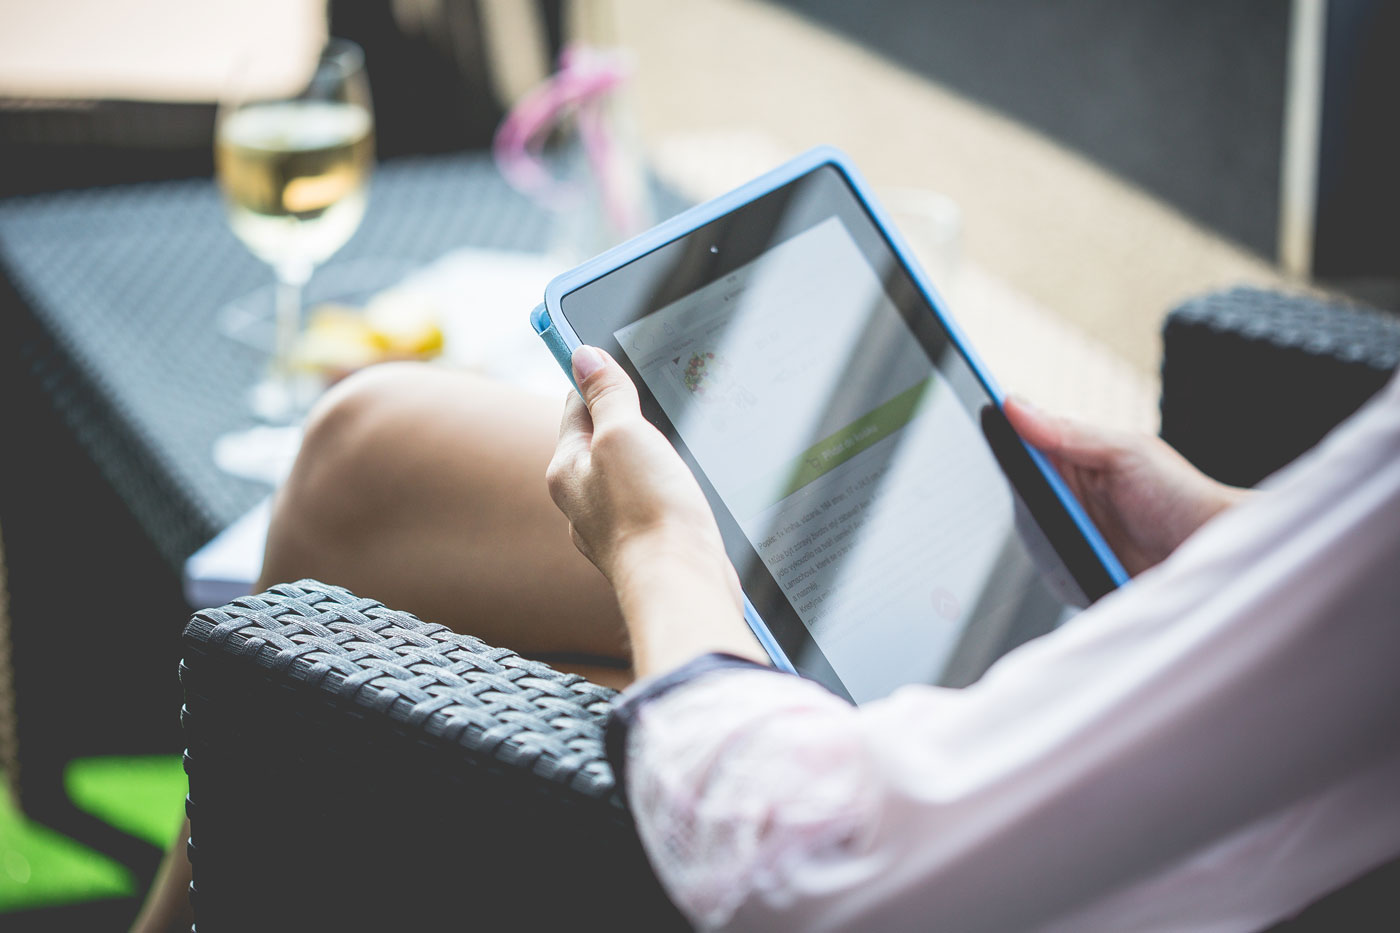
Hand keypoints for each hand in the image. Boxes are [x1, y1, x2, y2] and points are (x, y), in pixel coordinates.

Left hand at [547, 345, 729, 582]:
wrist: (681, 586)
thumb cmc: (647, 514)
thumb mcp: (623, 435)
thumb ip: (606, 395)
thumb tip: (584, 355)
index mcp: (567, 470)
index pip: (576, 406)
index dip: (598, 377)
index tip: (614, 353)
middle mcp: (583, 500)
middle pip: (602, 439)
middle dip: (629, 416)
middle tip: (659, 393)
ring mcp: (615, 525)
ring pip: (630, 472)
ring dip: (652, 454)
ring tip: (677, 438)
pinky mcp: (647, 543)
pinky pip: (652, 500)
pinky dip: (666, 486)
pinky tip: (687, 484)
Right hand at [1003, 398, 1248, 575]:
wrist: (1212, 554)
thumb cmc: (1180, 495)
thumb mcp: (1126, 451)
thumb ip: (1068, 431)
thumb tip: (1013, 405)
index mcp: (1074, 457)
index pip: (1020, 442)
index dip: (996, 433)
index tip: (970, 414)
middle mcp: (1066, 495)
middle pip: (1015, 492)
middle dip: (1019, 494)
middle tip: (1043, 496)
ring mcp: (1068, 535)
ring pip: (1026, 534)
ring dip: (1037, 535)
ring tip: (1071, 532)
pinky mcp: (1073, 573)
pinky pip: (1044, 572)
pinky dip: (1051, 568)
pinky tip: (1071, 562)